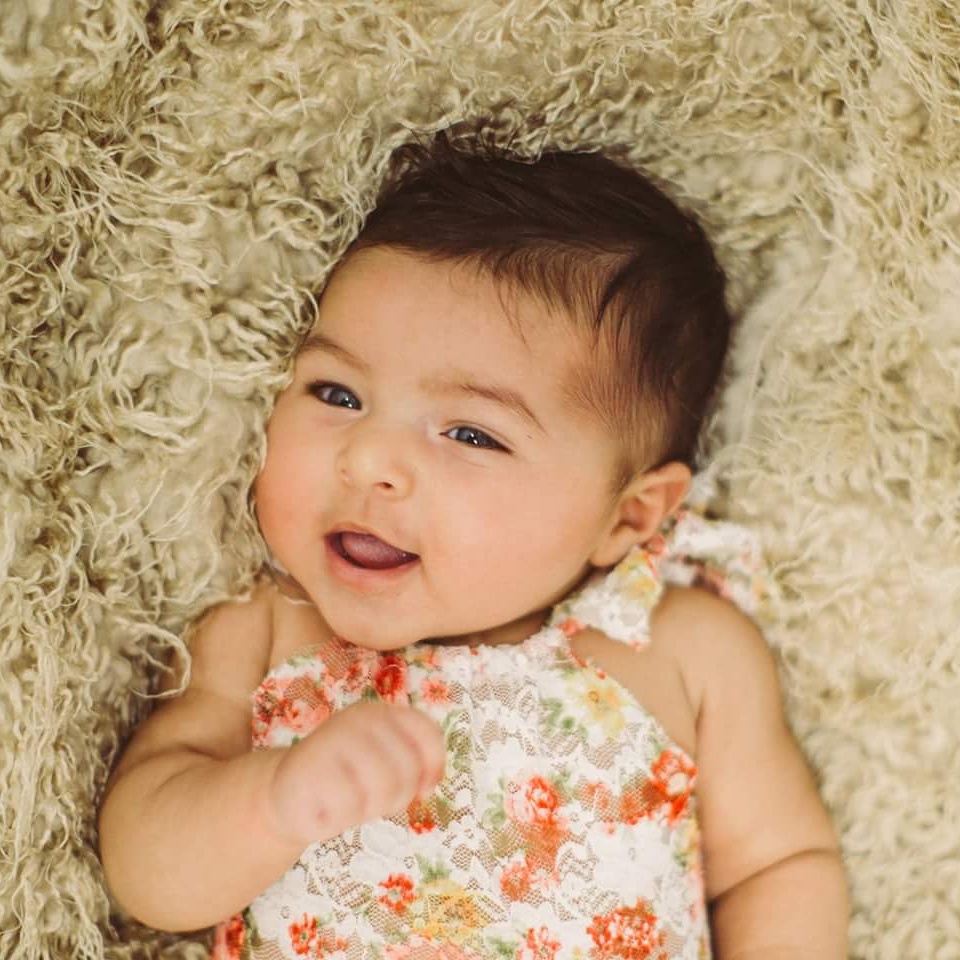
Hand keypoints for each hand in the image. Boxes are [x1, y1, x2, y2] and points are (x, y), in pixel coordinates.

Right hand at [266, 701, 445, 847]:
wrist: (283, 791)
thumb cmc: (344, 779)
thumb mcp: (382, 764)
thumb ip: (412, 764)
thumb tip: (429, 784)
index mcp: (380, 713)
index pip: (427, 733)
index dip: (434, 765)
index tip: (424, 789)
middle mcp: (358, 719)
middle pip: (408, 770)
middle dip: (397, 798)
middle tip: (372, 800)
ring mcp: (333, 740)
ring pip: (383, 789)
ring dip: (369, 810)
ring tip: (349, 802)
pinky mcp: (309, 768)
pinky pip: (349, 807)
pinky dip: (340, 818)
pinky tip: (325, 807)